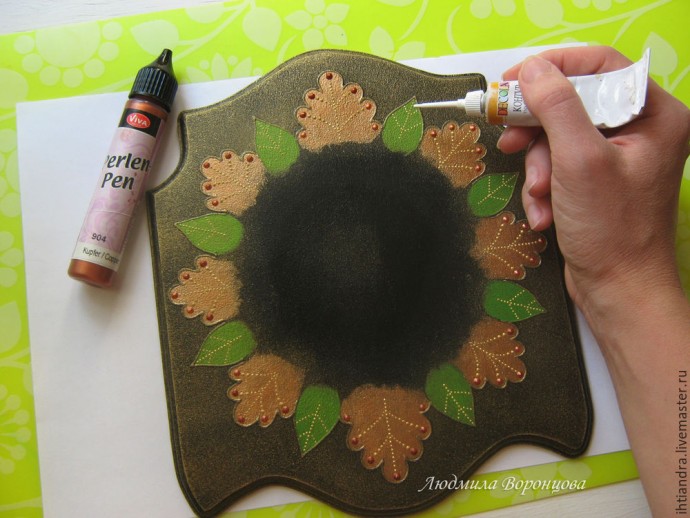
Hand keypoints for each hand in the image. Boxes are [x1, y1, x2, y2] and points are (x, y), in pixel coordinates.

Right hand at [498, 46, 689, 317]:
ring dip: (538, 168)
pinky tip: (544, 212)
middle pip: (573, 103)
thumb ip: (557, 108)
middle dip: (538, 131)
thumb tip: (532, 70)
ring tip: (540, 195)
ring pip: (559, 138)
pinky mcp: (596, 181)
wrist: (618, 289)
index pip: (600, 66)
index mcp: (653, 114)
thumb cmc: (611, 229)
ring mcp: (617, 157)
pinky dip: (544, 188)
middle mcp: (639, 130)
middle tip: (509, 140)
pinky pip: (558, 166)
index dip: (553, 68)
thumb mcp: (579, 161)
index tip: (512, 82)